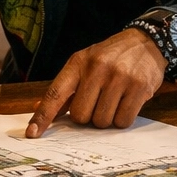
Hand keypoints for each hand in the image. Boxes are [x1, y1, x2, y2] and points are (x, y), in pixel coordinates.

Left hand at [26, 29, 165, 137]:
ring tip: (114, 99)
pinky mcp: (139, 87)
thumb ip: (65, 89)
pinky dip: (123, 118)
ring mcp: (119, 77)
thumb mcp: (84, 64)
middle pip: (81, 116)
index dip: (43, 116)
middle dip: (89, 116)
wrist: (145, 42)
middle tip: (98, 102)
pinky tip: (126, 102)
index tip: (32, 133)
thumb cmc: (109, 58)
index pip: (55, 93)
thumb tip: (39, 108)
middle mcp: (97, 68)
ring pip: (102, 121)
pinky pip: (123, 121)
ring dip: (107, 118)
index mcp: (78, 63)